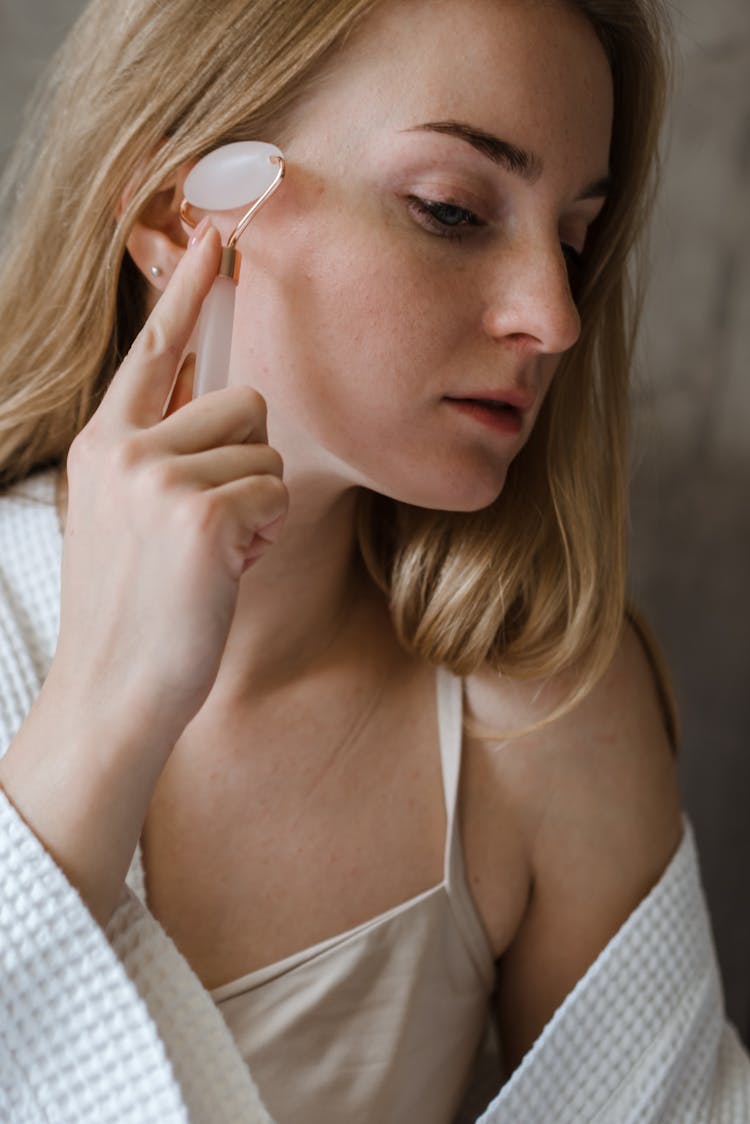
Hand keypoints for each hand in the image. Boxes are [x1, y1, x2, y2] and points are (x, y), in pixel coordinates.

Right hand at [53, 222, 287, 750]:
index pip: (154, 347)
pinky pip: (276, 491)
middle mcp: (124, 447)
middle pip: (243, 399)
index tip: (212, 236)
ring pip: (265, 447)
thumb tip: (222, 407)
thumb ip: (159, 453)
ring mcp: (159, 476)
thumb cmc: (134, 607)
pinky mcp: (202, 512)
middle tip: (217, 520)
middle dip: (249, 457)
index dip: (187, 291)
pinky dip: (265, 532)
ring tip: (215, 549)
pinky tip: (227, 567)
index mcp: (104, 442)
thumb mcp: (125, 516)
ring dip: (259, 500)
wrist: (112, 690)